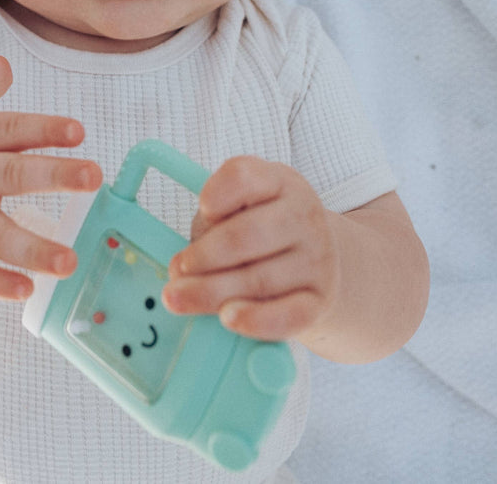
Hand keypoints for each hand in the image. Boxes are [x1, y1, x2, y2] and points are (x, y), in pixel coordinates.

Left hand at [161, 156, 339, 341]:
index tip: (204, 209)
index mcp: (279, 182)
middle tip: (177, 270)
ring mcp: (316, 259)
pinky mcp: (319, 300)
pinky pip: (288, 315)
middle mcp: (304, 216)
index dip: (217, 193)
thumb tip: (180, 269)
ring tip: (178, 299)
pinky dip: (255, 320)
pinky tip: (227, 318)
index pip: (244, 177)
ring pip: (259, 280)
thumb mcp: (239, 211)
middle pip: (246, 235)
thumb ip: (209, 228)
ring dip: (211, 292)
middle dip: (203, 256)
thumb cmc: (263, 233)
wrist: (319, 262)